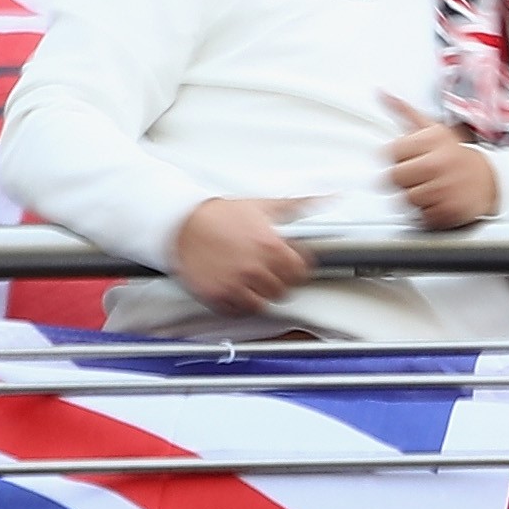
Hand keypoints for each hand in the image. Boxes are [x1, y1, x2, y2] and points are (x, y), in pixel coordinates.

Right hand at [170, 195, 315, 313]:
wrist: (182, 224)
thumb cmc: (221, 214)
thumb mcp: (263, 206)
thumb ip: (297, 205)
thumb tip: (326, 197)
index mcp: (270, 246)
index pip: (301, 272)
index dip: (298, 268)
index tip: (292, 265)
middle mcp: (254, 268)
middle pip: (283, 291)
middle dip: (280, 282)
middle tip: (271, 273)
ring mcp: (234, 284)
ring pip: (262, 304)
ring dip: (260, 295)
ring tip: (254, 282)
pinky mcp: (215, 295)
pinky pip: (236, 311)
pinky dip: (239, 305)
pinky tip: (237, 290)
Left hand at [383, 122, 499, 229]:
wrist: (492, 181)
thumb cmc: (457, 156)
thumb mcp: (435, 129)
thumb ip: (406, 112)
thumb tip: (381, 93)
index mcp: (433, 139)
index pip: (392, 150)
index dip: (400, 156)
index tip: (413, 157)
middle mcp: (439, 162)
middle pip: (395, 176)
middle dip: (405, 178)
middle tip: (421, 175)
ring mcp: (445, 188)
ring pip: (406, 198)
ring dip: (415, 196)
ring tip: (432, 187)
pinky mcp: (449, 210)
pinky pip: (421, 215)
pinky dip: (427, 212)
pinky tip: (439, 200)